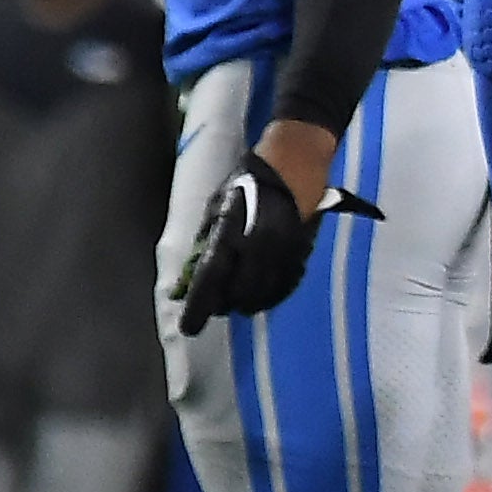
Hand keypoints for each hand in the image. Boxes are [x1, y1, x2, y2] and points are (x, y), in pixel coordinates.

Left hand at [171, 135, 373, 332]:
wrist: (295, 163)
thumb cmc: (246, 181)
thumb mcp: (216, 206)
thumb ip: (204, 242)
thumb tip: (188, 277)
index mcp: (233, 231)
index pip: (211, 278)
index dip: (198, 306)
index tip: (190, 328)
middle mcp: (260, 245)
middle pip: (239, 293)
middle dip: (225, 305)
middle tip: (216, 306)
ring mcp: (284, 250)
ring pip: (265, 294)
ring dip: (249, 303)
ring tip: (240, 302)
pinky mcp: (303, 251)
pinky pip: (287, 285)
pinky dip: (273, 295)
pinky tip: (264, 295)